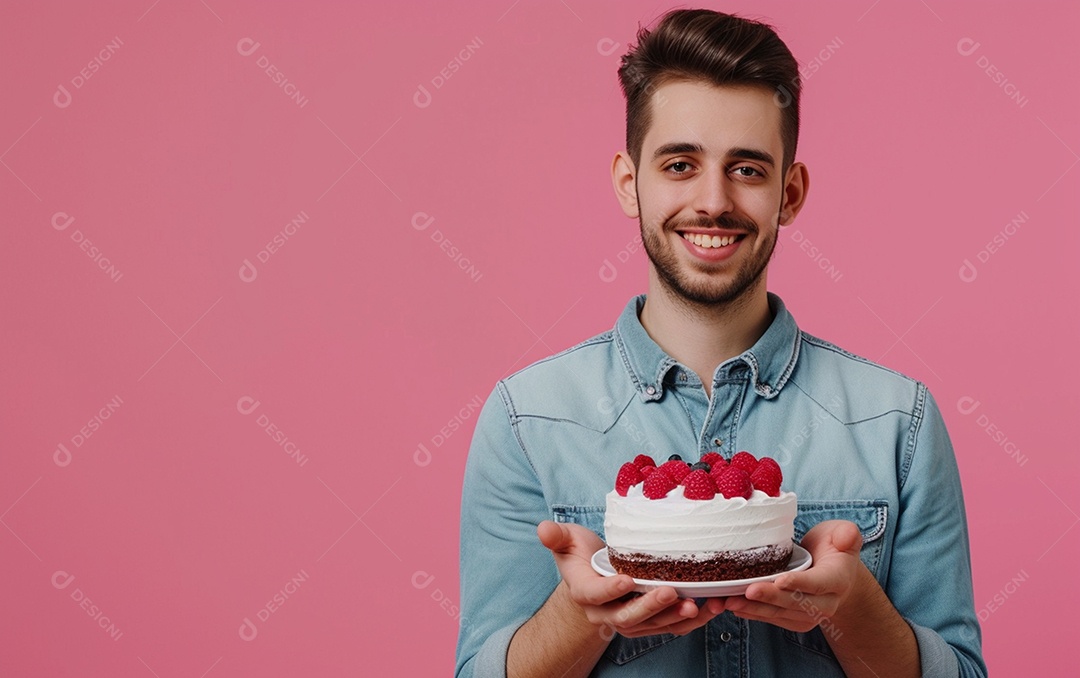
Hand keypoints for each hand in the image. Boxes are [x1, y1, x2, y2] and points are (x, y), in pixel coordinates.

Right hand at [537, 520, 724, 637]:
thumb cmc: (580, 555)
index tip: (628, 579)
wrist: (593, 576)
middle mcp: (605, 612)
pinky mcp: (648, 622)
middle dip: (649, 607)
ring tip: (696, 606)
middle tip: (670, 592)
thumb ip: (556, 536)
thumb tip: (543, 528)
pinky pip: (668, 627)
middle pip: (626, 617)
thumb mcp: (567, 541)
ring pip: (651, 626)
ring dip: (674, 618)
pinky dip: (689, 622)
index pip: (596, 594)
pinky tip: (709, 610)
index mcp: (585, 592)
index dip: (611, 589)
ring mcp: (627, 620)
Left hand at [724, 520, 862, 632]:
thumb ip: (846, 533)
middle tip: (748, 591)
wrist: (834, 572)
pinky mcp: (795, 620)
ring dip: (755, 609)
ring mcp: (810, 615)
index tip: (779, 580)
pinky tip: (734, 606)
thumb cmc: (834, 548)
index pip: (817, 583)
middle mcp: (826, 603)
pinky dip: (752, 613)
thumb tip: (847, 536)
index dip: (799, 583)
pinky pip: (773, 618)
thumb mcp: (842, 533)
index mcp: (838, 580)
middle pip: (796, 603)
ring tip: (731, 601)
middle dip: (770, 597)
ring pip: (780, 613)